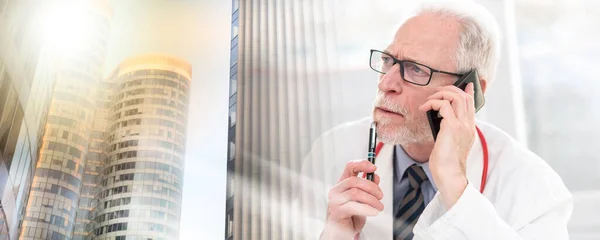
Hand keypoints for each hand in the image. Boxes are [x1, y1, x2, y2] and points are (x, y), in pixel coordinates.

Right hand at [321, 160, 383, 239]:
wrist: (341, 233)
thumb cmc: (350, 216)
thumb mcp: (362, 200)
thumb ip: (368, 188)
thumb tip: (375, 177)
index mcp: (342, 184)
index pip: (350, 167)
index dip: (362, 164)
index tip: (373, 167)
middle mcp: (336, 190)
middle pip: (354, 181)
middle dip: (371, 187)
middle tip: (380, 195)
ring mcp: (335, 201)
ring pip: (355, 193)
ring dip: (371, 200)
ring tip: (379, 207)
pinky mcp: (336, 212)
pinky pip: (353, 206)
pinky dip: (367, 208)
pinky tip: (374, 212)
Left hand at [418, 83, 476, 207]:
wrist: (450, 176)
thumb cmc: (446, 163)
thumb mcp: (449, 143)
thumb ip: (448, 131)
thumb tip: (440, 121)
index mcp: (469, 129)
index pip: (472, 105)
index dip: (469, 92)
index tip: (467, 84)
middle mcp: (468, 125)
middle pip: (464, 96)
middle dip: (449, 89)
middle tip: (436, 93)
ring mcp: (462, 125)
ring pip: (456, 96)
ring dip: (440, 94)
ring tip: (428, 101)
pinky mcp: (452, 127)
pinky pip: (443, 105)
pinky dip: (432, 103)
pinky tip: (424, 109)